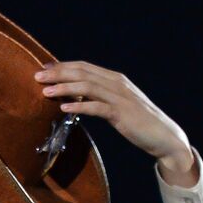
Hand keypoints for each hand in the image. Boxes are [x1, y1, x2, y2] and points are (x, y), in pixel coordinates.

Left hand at [33, 60, 196, 184]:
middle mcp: (117, 84)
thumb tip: (77, 97)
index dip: (63, 65)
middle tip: (37, 76)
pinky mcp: (121, 114)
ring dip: (64, 88)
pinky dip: (79, 106)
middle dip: (58, 73)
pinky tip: (64, 109)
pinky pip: (96, 107)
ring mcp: (120, 98)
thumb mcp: (118, 105)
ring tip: (45, 92)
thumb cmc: (139, 123)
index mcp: (115, 79)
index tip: (45, 68)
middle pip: (83, 72)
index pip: (85, 66)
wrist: (164, 137)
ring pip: (87, 86)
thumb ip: (100, 98)